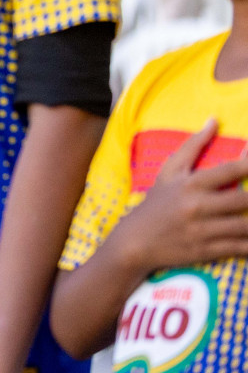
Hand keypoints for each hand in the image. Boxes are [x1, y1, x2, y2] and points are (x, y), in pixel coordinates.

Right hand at [110, 119, 247, 273]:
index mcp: (190, 184)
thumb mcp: (169, 171)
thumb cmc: (156, 202)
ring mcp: (203, 231)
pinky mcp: (207, 251)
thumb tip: (214, 120)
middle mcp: (198, 206)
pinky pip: (240, 248)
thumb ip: (193, 145)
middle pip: (244, 199)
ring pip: (245, 226)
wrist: (136, 240)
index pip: (230, 170)